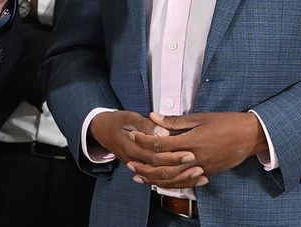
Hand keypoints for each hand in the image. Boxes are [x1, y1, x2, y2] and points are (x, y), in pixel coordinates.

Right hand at [88, 110, 202, 188]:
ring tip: (200, 176)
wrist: (101, 130)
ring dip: (181, 180)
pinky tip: (190, 181)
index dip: (173, 156)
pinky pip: (159, 181)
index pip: (154, 156)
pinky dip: (175, 183)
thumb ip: (146, 125)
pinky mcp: (142, 170)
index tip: (189, 152)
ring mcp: (138, 167)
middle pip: (159, 171)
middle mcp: (133, 161)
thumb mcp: (129, 117)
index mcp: (130, 147)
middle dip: (181, 169)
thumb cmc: (116, 121)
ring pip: (161, 181)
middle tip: (199, 164)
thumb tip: (163, 132)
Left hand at [132, 112, 267, 181]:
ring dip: (154, 178)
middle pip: (164, 166)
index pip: (161, 144)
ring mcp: (202, 168)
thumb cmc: (226, 123)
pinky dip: (171, 183)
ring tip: (140, 176)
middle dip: (145, 164)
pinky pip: (185, 181)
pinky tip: (160, 182)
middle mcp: (195, 158)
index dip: (144, 140)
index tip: (134, 135)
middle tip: (130, 162)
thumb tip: (153, 117)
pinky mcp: (207, 173)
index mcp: (191, 141)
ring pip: (173, 178)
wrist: (250, 136)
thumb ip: (175, 121)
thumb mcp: (199, 118)